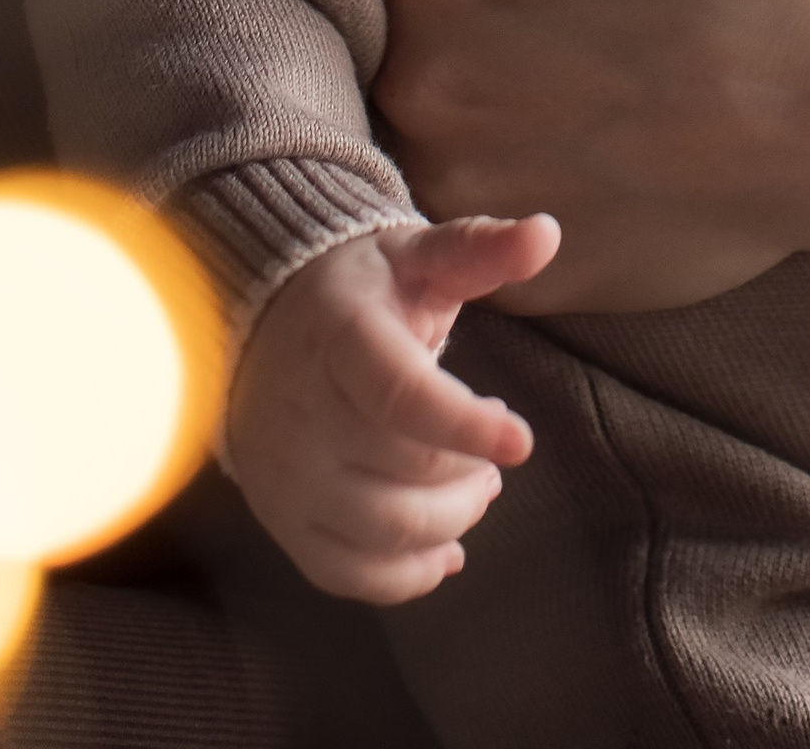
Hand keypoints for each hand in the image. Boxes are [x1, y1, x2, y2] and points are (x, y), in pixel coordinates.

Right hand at [223, 214, 558, 603]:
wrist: (261, 332)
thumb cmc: (357, 294)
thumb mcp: (415, 256)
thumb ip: (480, 248)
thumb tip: (548, 234)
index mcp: (339, 338)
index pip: (400, 395)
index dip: (465, 424)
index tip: (522, 441)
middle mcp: (303, 414)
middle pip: (407, 471)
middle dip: (472, 470)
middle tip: (498, 451)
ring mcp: (288, 476)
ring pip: (385, 531)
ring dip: (452, 521)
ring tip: (477, 489)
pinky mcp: (283, 523)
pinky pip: (348, 575)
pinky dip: (407, 575)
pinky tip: (444, 549)